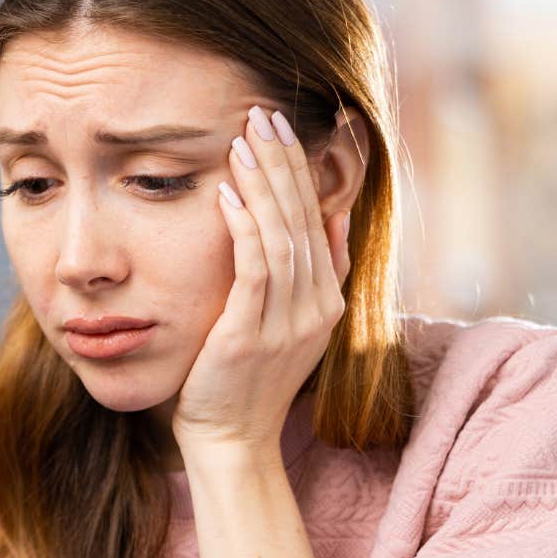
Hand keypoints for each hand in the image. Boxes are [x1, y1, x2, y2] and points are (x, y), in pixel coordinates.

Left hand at [173, 105, 351, 458]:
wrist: (232, 442)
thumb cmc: (243, 382)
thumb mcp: (287, 324)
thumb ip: (310, 273)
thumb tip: (329, 217)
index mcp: (327, 300)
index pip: (318, 220)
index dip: (304, 171)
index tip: (289, 128)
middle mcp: (316, 307)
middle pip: (304, 219)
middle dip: (285, 164)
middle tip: (265, 115)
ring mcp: (288, 322)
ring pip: (283, 236)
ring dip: (264, 184)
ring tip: (245, 139)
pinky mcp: (252, 333)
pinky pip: (254, 269)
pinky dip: (243, 227)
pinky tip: (227, 193)